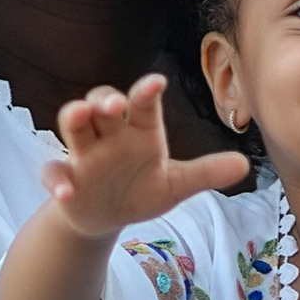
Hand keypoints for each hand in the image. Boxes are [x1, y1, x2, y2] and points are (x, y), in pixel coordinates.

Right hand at [42, 74, 249, 239]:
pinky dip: (56, 179)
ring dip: (74, 117)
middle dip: (106, 99)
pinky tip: (65, 191)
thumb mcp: (175, 185)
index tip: (157, 83)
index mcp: (140, 130)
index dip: (146, 92)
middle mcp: (110, 135)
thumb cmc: (141, 189)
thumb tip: (245, 165)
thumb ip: (205, 173)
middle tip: (114, 103)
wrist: (107, 216)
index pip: (143, 104)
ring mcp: (84, 154)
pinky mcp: (65, 178)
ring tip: (79, 114)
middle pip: (101, 104)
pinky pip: (54, 171)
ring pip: (74, 126)